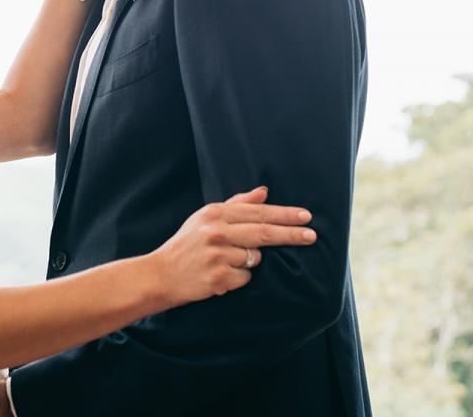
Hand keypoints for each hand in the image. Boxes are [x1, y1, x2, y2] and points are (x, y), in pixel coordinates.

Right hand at [153, 187, 316, 303]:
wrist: (160, 274)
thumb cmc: (186, 244)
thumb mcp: (205, 218)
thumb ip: (236, 204)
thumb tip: (264, 192)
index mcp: (215, 214)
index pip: (258, 212)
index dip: (284, 214)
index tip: (306, 216)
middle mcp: (216, 232)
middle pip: (264, 233)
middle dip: (291, 234)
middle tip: (312, 235)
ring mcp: (217, 256)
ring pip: (255, 259)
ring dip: (248, 262)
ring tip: (225, 262)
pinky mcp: (217, 278)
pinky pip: (244, 278)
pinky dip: (238, 279)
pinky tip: (220, 276)